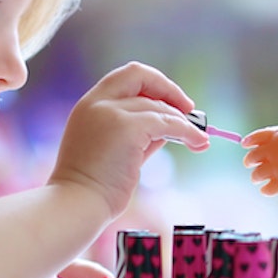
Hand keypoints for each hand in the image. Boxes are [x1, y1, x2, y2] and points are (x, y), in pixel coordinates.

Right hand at [49, 62, 205, 218]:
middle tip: (190, 112)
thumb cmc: (94, 185)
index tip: (171, 101)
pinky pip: (167, 123)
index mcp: (89, 105)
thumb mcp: (115, 149)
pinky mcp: (127, 128)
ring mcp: (111, 112)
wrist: (78, 203)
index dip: (152, 83)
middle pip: (140, 75)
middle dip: (169, 90)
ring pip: (158, 105)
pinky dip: (187, 131)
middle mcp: (97, 102)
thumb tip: (170, 126)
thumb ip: (138, 133)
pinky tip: (198, 142)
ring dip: (184, 121)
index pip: (125, 76)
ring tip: (199, 138)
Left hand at [241, 123, 277, 194]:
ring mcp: (277, 168)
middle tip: (253, 165)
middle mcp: (271, 153)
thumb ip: (268, 135)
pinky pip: (267, 190)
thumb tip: (248, 142)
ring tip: (259, 178)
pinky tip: (266, 188)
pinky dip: (265, 190)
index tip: (245, 146)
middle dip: (249, 162)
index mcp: (271, 139)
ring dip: (255, 177)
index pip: (250, 140)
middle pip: (250, 160)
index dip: (247, 144)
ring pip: (256, 176)